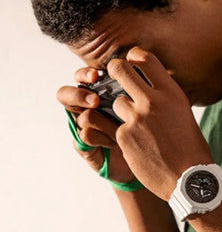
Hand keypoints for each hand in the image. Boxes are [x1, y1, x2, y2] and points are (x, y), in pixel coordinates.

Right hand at [56, 68, 135, 182]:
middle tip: (95, 101)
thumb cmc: (147, 127)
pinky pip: (85, 136)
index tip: (95, 75)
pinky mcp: (84, 147)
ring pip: (84, 117)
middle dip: (79, 95)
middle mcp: (86, 109)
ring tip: (121, 129)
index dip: (85, 74)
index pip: (83, 78)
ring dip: (104, 123)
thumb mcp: (142, 104)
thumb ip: (134, 87)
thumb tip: (134, 71)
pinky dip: (102, 138)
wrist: (146, 160)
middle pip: (65, 95)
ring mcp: (83, 128)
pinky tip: (116, 142)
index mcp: (99, 93)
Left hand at [111, 47, 213, 200]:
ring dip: (123, 110)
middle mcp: (152, 101)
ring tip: (138, 126)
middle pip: (119, 70)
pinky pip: (118, 127)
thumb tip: (150, 88)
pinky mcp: (124, 136)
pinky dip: (126, 134)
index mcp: (171, 93)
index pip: (144, 58)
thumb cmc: (191, 147)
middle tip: (114, 75)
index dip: (133, 56)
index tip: (130, 61)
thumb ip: (165, 98)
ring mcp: (136, 119)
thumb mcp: (183, 114)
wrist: (189, 178)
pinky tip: (140, 145)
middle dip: (114, 70)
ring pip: (117, 102)